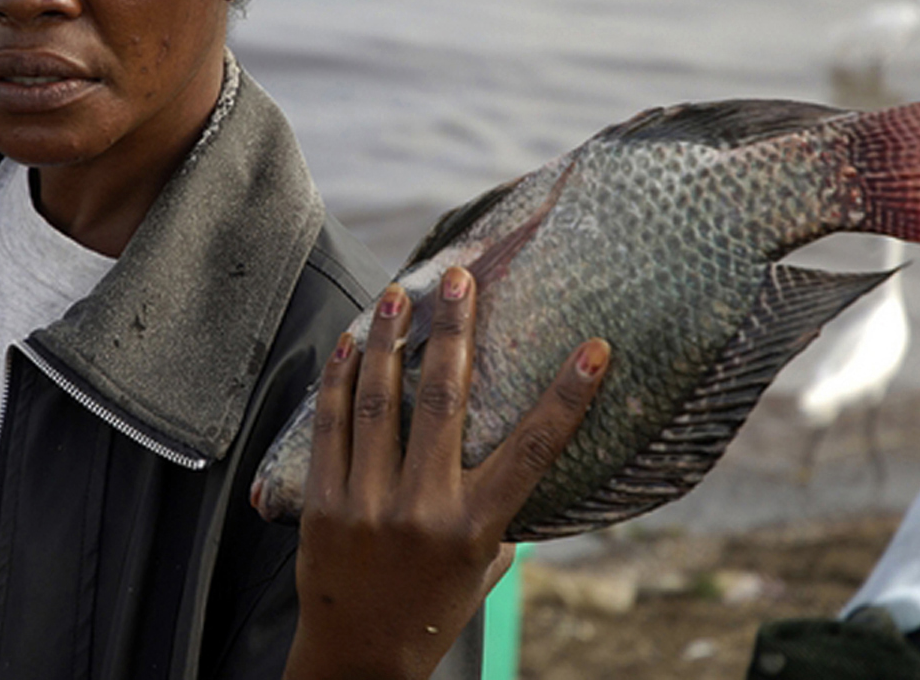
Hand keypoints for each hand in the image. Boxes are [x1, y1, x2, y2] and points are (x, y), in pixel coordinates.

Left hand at [283, 266, 609, 679]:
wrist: (358, 659)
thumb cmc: (432, 609)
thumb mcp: (483, 568)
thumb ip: (498, 512)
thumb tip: (519, 454)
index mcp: (475, 528)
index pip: (532, 451)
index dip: (567, 398)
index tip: (595, 349)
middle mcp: (422, 510)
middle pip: (443, 402)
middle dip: (454, 331)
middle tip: (460, 278)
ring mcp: (367, 504)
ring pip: (378, 402)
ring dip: (387, 340)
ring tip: (396, 294)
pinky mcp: (324, 503)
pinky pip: (330, 427)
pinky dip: (337, 378)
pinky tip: (347, 342)